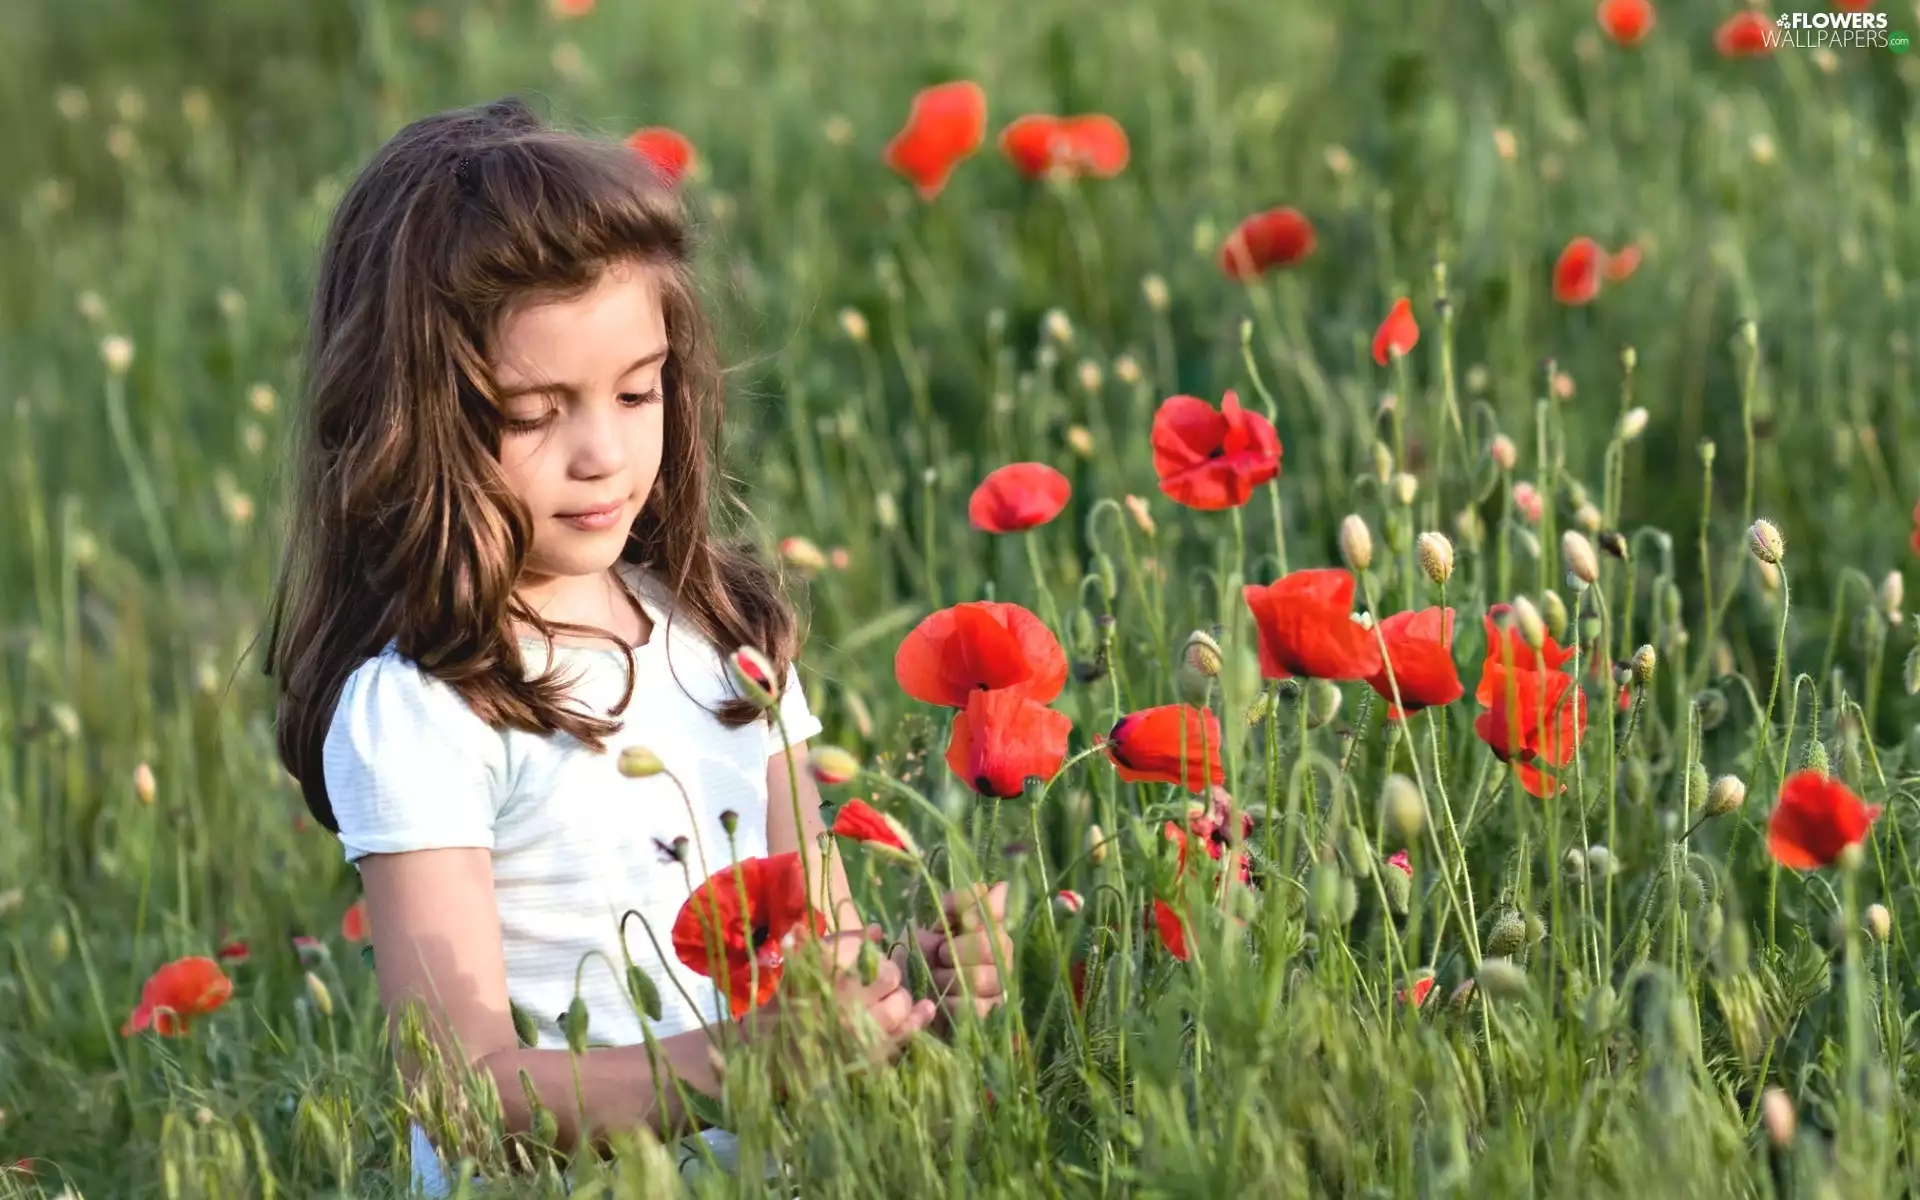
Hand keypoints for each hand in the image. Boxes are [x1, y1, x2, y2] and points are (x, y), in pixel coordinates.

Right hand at [743, 928, 937, 1085]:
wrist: (772, 1050)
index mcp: (822, 974)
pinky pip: (903, 1032)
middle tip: (880, 981)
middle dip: (888, 973)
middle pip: (888, 975)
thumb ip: (842, 942)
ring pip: (899, 1003)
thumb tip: (878, 930)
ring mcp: (858, 1029)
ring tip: (891, 998)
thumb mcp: (807, 964)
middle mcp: (842, 999)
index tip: (863, 958)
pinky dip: (918, 1017)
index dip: (867, 950)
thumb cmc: (792, 1001)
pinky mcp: (868, 1052)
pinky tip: (925, 1008)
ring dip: (900, 997)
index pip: (860, 948)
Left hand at [893, 882, 1013, 1031]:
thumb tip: (999, 887)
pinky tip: (940, 1002)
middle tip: (937, 957)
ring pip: (984, 977)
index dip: (966, 914)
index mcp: (988, 928)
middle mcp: (1002, 955)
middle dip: (956, 952)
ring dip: (949, 979)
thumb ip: (957, 906)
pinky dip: (950, 1004)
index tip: (940, 926)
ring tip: (934, 981)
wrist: (901, 1000)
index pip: (991, 910)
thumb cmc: (915, 958)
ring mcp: (1000, 986)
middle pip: (995, 945)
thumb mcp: (927, 926)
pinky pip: (976, 1007)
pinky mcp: (992, 1015)